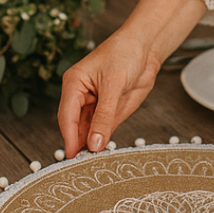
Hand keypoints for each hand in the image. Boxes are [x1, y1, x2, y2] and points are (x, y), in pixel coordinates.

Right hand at [57, 28, 161, 157]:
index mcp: (74, 83)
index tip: (73, 157)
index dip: (69, 138)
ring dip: (91, 145)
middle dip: (79, 144)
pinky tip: (104, 152)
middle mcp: (81, 95)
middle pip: (75, 126)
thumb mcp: (114, 85)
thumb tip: (94, 143)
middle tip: (83, 165)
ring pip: (89, 130)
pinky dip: (103, 140)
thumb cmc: (125, 53)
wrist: (146, 47)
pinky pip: (103, 128)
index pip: (67, 116)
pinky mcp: (109, 109)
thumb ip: (104, 116)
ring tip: (93, 162)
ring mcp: (95, 104)